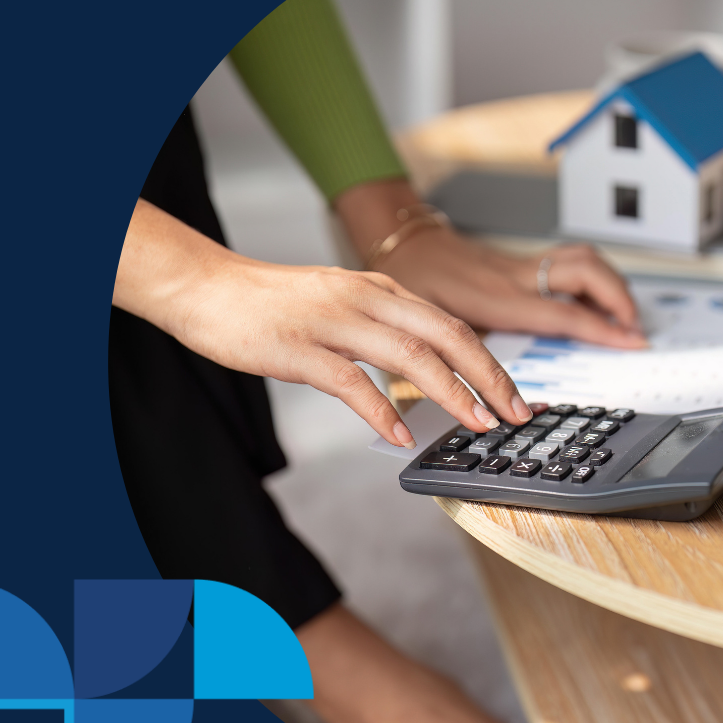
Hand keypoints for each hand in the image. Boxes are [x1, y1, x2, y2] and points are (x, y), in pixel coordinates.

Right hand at [113, 199, 533, 446]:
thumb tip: (426, 373)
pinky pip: (350, 380)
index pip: (451, 325)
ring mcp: (332, 321)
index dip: (490, 362)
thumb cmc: (272, 303)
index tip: (516, 397)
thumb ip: (382, 331)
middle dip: (488, 377)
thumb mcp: (341, 306)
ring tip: (477, 424)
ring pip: (410, 353)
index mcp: (381, 289)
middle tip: (516, 415)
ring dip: (451, 392)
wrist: (206, 287)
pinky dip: (381, 409)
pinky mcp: (298, 347)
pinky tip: (401, 434)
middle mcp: (365, 298)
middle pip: (446, 335)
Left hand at [338, 180, 646, 348]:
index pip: (564, 313)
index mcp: (500, 297)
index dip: (602, 329)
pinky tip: (593, 299)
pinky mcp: (518, 261)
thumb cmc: (414, 281)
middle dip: (619, 297)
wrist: (405, 242)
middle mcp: (517, 277)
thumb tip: (489, 392)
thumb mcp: (435, 327)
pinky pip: (568, 262)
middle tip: (633, 329)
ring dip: (610, 283)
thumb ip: (466, 356)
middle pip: (586, 273)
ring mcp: (520, 265)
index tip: (630, 342)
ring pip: (582, 260)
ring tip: (622, 314)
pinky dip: (591, 278)